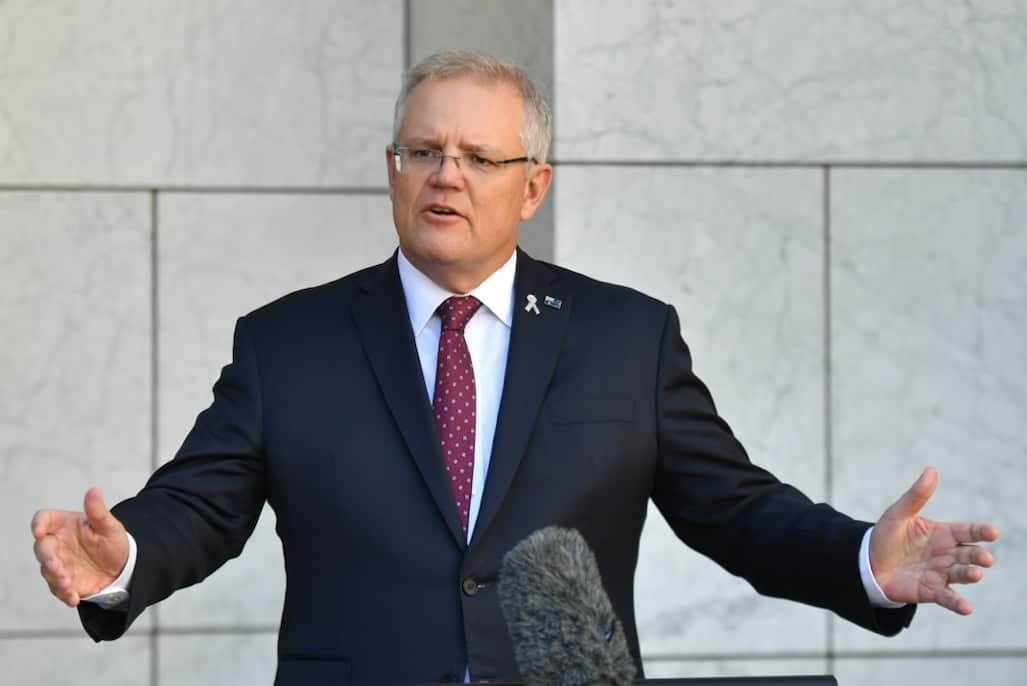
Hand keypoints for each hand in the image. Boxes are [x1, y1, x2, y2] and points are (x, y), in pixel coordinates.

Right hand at [31, 487, 128, 606]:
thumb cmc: (112, 541)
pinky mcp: (64, 582)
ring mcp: (59, 564)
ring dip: (56, 578)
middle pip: (42, 548)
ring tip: (67, 583)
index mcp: (64, 525)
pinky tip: (74, 598)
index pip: (44, 519)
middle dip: (47, 557)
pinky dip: (65, 594)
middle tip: (54, 565)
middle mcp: (57, 544)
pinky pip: (59, 589)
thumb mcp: (110, 526)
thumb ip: (98, 511)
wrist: (123, 566)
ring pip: (48, 571)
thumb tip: (94, 490)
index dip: (39, 524)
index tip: (39, 530)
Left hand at [870, 467, 998, 614]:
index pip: (967, 532)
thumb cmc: (886, 537)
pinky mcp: (931, 591)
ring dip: (970, 575)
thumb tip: (931, 470)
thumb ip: (916, 495)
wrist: (867, 564)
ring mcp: (940, 573)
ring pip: (962, 575)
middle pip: (969, 554)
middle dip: (979, 556)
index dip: (981, 532)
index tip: (992, 532)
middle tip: (985, 558)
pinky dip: (957, 603)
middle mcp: (946, 554)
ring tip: (976, 574)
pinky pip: (948, 598)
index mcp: (942, 533)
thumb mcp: (899, 514)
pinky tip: (966, 608)